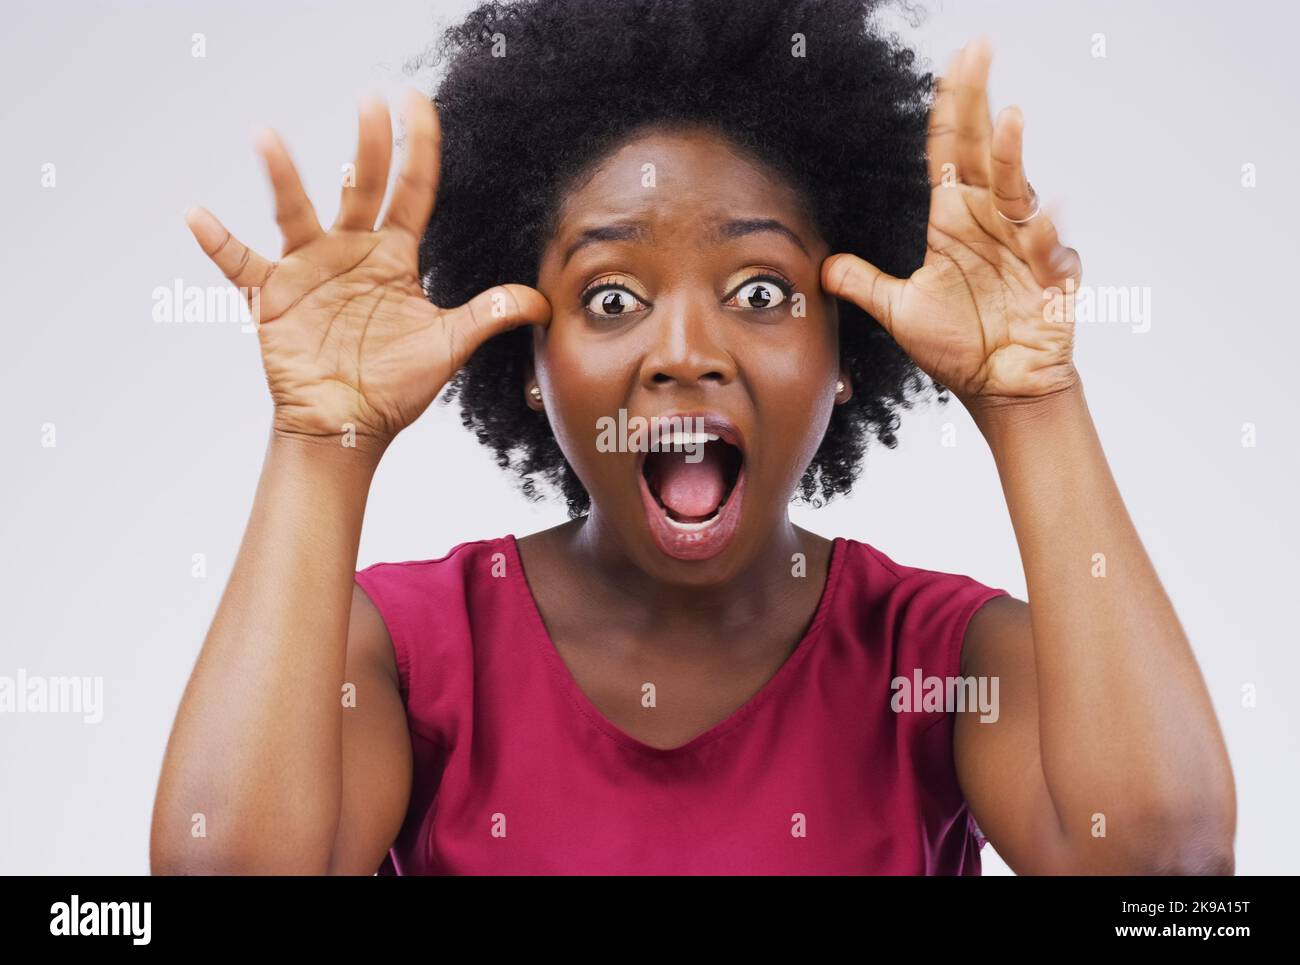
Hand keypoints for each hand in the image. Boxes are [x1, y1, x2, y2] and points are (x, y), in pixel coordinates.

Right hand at [184, 89, 550, 450]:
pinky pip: (239, 264)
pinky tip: (196, 215)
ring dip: (281, 176)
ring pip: (295, 212)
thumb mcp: (450, 346)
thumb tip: (543, 302)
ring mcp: (308, 269)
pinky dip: (217, 242)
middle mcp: (350, 251)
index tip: (417, 102)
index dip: (417, 149)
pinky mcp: (272, 297)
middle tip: (369, 102)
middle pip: (359, 188)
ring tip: (266, 137)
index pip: (412, 192)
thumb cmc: (396, 386)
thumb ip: (490, 315)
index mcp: (394, 256)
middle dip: (367, 147)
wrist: (349, 427)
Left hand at [822, 38, 1080, 407]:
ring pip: (1018, 191)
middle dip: (980, 101)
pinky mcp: (1051, 278)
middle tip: (979, 52)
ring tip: (1007, 119)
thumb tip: (822, 266)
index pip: (949, 156)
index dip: (949, 111)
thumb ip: (863, 284)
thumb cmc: (960, 347)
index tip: (950, 66)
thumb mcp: (898, 311)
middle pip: (984, 153)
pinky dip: (1044, 236)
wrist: (999, 388)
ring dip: (1014, 157)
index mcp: (954, 222)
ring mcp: (1024, 246)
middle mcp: (990, 223)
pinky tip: (1037, 219)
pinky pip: (1048, 251)